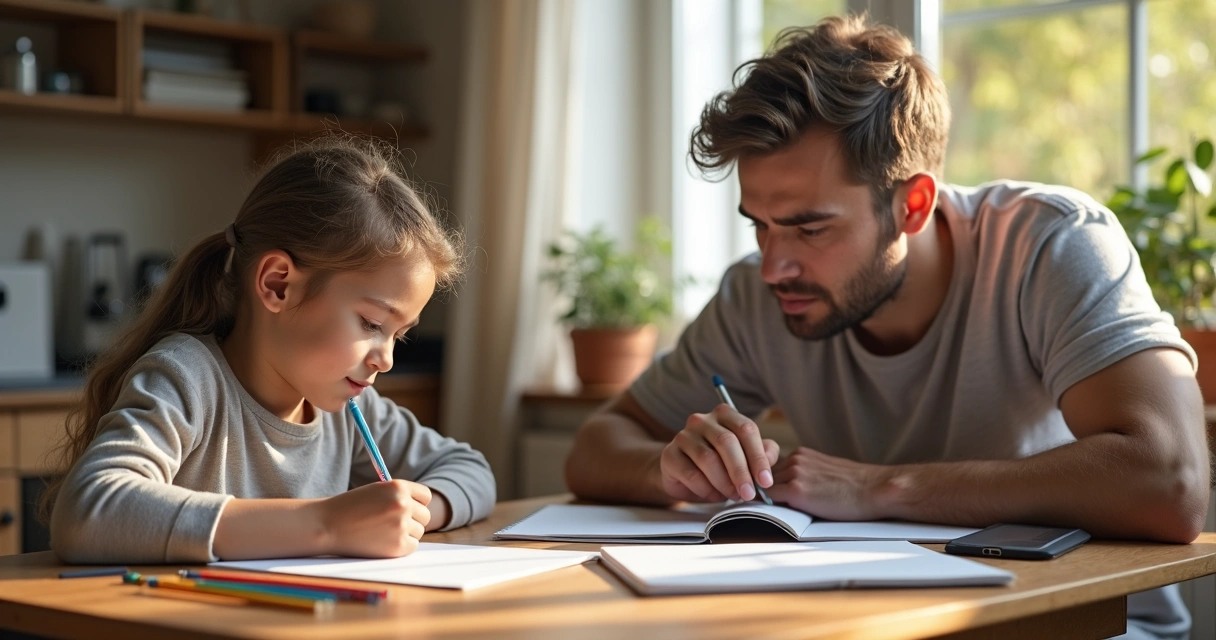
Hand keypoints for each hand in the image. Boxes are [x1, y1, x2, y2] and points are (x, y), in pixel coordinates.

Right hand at [317, 480, 431, 556]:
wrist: (326, 525)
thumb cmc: (349, 508)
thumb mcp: (376, 491)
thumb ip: (398, 496)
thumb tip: (420, 507)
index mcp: (398, 487)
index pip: (425, 496)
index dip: (416, 504)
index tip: (407, 510)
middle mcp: (403, 504)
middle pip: (425, 516)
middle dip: (412, 520)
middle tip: (392, 525)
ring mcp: (401, 525)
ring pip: (419, 532)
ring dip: (406, 534)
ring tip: (382, 533)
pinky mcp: (398, 545)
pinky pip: (412, 546)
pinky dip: (401, 546)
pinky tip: (382, 542)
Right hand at [659, 403, 779, 501]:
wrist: (685, 475)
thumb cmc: (721, 464)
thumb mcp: (746, 457)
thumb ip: (763, 453)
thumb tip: (769, 458)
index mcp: (725, 414)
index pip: (746, 429)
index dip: (758, 457)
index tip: (766, 481)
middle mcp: (702, 420)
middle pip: (727, 442)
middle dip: (741, 472)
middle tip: (748, 493)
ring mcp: (683, 435)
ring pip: (708, 459)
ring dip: (724, 483)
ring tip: (732, 496)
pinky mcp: (669, 454)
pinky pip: (691, 474)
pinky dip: (706, 489)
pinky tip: (713, 495)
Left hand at [766, 447, 892, 520]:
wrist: (874, 489)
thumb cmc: (857, 486)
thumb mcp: (826, 470)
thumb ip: (806, 474)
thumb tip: (791, 488)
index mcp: (802, 454)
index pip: (772, 468)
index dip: (766, 483)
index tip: (761, 493)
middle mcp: (796, 460)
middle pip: (764, 477)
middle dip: (762, 491)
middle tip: (759, 504)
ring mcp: (794, 474)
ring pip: (764, 487)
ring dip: (764, 500)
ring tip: (763, 512)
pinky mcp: (796, 491)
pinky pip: (768, 498)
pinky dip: (763, 506)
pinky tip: (764, 515)